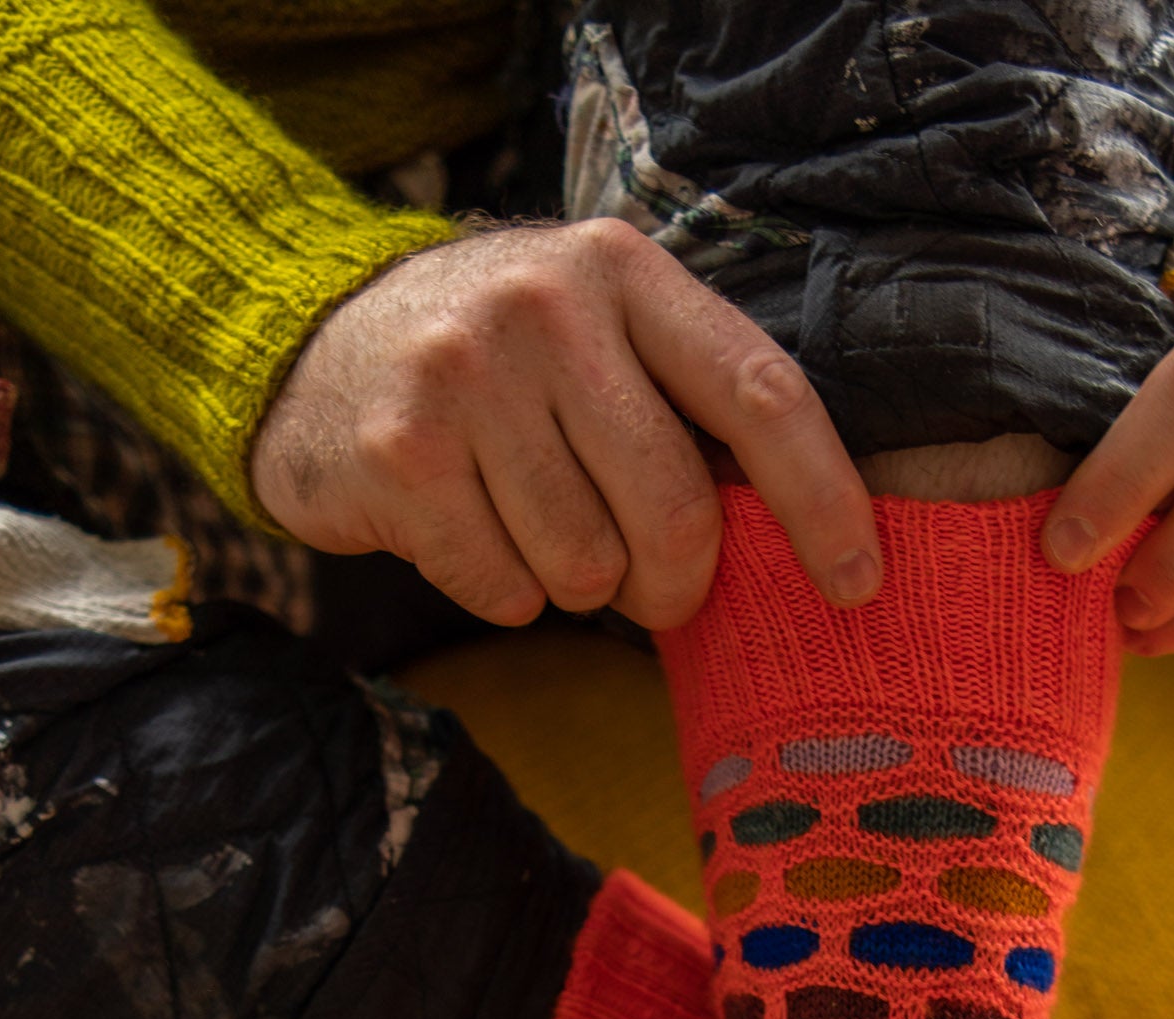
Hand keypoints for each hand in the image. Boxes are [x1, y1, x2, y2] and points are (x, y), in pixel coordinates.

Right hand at [251, 219, 881, 629]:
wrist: (314, 346)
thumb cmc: (500, 369)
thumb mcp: (600, 338)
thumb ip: (688, 408)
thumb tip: (801, 543)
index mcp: (625, 272)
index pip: (761, 394)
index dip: (823, 501)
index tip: (859, 583)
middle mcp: (548, 308)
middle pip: (675, 513)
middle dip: (675, 583)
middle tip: (653, 588)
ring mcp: (466, 377)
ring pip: (586, 567)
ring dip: (576, 585)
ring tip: (533, 526)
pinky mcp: (400, 454)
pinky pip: (504, 590)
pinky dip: (502, 591)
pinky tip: (471, 532)